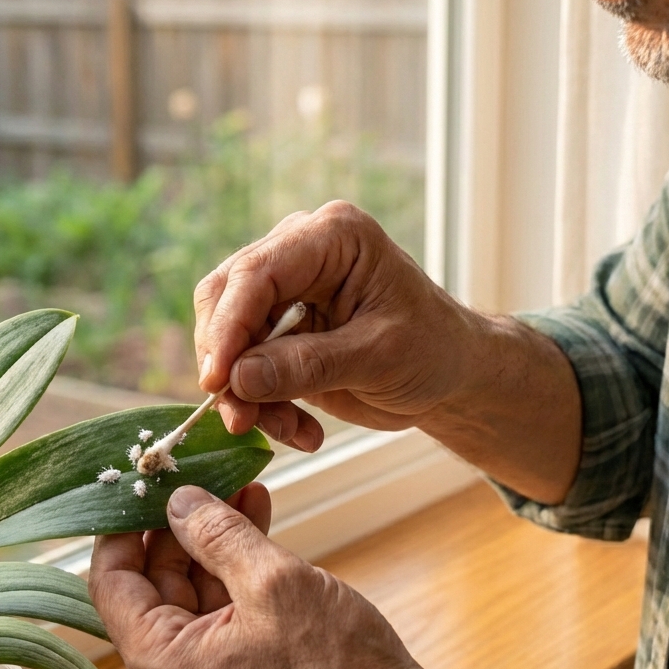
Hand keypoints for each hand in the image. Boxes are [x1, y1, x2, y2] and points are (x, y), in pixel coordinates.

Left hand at [89, 483, 428, 668]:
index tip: (140, 486)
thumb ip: (217, 534)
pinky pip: (220, 628)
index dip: (121, 528)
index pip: (111, 585)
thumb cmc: (341, 668)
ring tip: (245, 493)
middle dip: (182, 530)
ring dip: (215, 549)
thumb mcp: (274, 581)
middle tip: (206, 478)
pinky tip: (260, 534)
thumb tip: (179, 502)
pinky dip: (235, 583)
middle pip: (154, 592)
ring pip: (192, 606)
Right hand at [193, 201, 469, 449]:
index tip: (217, 381)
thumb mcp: (379, 358)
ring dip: (246, 394)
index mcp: (332, 237)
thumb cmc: (433, 351)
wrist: (451, 375)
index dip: (228, 327)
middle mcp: (299, 251)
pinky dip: (261, 404)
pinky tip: (301, 430)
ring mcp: (284, 290)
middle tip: (240, 417)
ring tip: (290, 431)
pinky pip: (243, 365)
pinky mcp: (277, 328)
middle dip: (228, 364)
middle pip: (226, 299)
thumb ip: (309, 365)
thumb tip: (238, 379)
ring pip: (228, 337)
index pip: (257, 273)